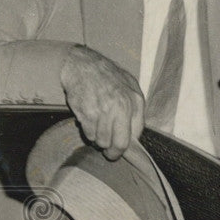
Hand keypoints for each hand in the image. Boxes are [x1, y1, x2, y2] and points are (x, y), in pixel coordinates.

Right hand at [61, 44, 143, 159]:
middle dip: (114, 153)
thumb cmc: (107, 76)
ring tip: (96, 129)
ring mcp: (104, 111)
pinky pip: (89, 134)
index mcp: (136, 101)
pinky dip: (88, 132)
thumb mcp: (129, 87)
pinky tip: (88, 121)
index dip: (128, 145)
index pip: (136, 134)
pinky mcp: (87, 113)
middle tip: (109, 154)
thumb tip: (133, 136)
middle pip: (120, 144)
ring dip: (99, 140)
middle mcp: (122, 107)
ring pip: (102, 141)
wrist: (82, 64)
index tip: (122, 148)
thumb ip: (134, 109)